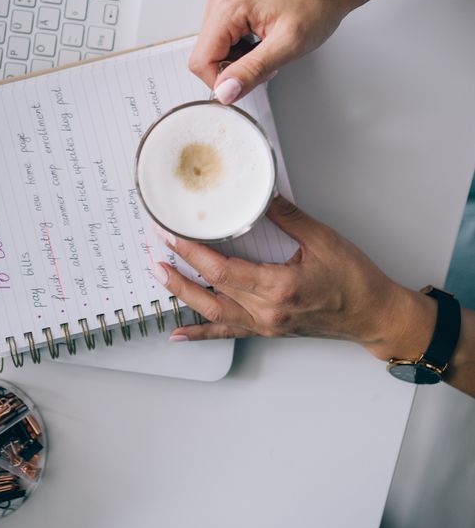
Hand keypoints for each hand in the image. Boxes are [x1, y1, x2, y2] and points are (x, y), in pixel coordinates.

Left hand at [154, 195, 436, 360]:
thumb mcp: (323, 240)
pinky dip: (200, 334)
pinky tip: (178, 335)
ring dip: (183, 295)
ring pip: (213, 314)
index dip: (192, 252)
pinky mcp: (267, 330)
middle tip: (155, 252)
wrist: (372, 314)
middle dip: (178, 272)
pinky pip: (227, 333)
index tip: (171, 235)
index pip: (223, 269)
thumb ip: (287, 216)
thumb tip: (262, 193)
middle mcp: (267, 312)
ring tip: (160, 277)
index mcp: (279, 287)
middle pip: (210, 293)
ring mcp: (265, 325)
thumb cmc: (355, 281)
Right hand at [188, 0, 349, 103]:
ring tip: (267, 49)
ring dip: (239, 60)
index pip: (201, 61)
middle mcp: (220, 0)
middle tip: (266, 60)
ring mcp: (224, 2)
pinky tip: (262, 42)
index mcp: (227, 7)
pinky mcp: (230, 7)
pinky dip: (242, 50)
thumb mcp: (287, 45)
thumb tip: (225, 91)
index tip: (250, 79)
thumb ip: (252, 70)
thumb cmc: (315, 7)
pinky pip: (224, 41)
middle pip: (206, 56)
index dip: (223, 80)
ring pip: (215, 51)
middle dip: (234, 69)